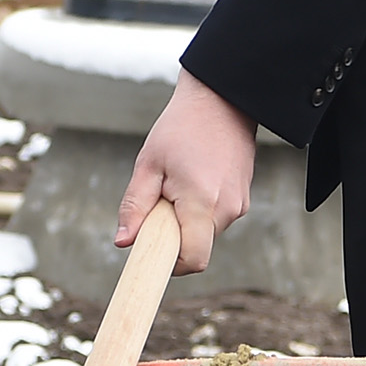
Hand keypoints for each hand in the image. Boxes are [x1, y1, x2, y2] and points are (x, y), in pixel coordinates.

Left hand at [117, 70, 254, 275]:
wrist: (222, 99)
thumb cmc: (181, 128)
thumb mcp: (148, 164)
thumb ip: (134, 206)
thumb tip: (123, 242)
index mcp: (203, 203)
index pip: (193, 260)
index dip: (170, 265)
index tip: (152, 252)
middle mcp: (228, 209)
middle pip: (196, 247)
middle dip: (173, 235)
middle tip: (160, 199)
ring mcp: (240, 204)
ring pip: (205, 233)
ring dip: (185, 220)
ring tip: (177, 182)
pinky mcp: (243, 198)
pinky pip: (215, 218)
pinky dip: (198, 210)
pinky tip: (192, 179)